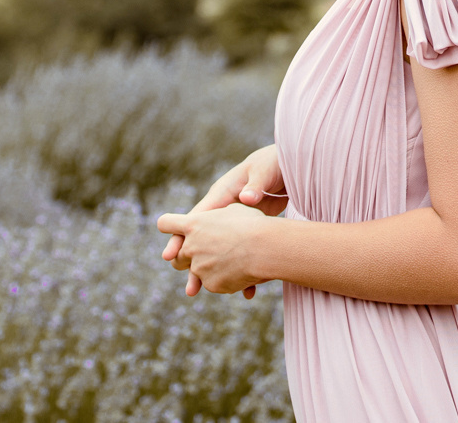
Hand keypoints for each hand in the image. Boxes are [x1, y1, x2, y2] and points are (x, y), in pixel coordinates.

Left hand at [157, 204, 275, 296]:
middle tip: (201, 256)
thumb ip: (217, 217)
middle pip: (174, 257)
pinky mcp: (210, 284)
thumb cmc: (253, 224)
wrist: (265, 248)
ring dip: (205, 271)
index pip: (165, 223)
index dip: (168, 226)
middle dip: (185, 258)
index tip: (173, 229)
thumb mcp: (234, 210)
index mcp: (193, 224)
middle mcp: (190, 246)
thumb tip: (217, 222)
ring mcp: (199, 268)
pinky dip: (224, 281)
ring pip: (194, 274)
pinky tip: (240, 275)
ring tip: (227, 266)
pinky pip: (213, 284)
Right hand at [159, 145, 284, 295]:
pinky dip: (245, 272)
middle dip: (189, 262)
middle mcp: (223, 210)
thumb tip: (247, 197)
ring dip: (209, 272)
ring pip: (217, 250)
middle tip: (187, 286)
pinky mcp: (249, 231)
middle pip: (199, 238)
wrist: (287, 167)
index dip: (181, 236)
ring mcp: (234, 223)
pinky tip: (249, 291)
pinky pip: (241, 253)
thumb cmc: (272, 165)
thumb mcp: (264, 172)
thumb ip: (255, 185)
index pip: (196, 217)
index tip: (170, 255)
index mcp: (222, 194)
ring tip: (196, 293)